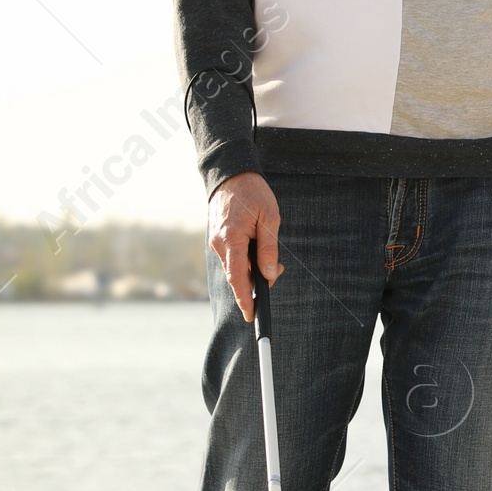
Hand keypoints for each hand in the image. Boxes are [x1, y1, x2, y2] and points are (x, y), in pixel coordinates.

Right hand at [208, 172, 281, 323]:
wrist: (231, 174)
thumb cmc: (253, 193)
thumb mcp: (269, 218)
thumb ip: (268, 248)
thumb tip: (269, 274)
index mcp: (231, 239)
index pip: (237, 277)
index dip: (245, 299)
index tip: (251, 315)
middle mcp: (219, 244)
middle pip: (237, 275)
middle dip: (256, 282)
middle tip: (275, 272)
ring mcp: (216, 241)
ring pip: (235, 266)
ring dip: (252, 269)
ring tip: (269, 258)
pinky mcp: (218, 238)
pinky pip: (232, 257)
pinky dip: (245, 260)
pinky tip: (257, 248)